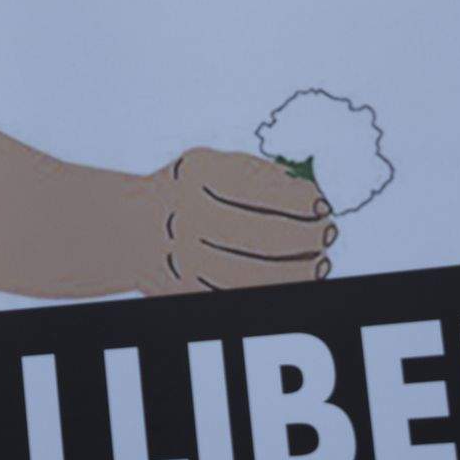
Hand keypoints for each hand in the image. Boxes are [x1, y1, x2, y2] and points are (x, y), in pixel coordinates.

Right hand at [147, 149, 335, 292]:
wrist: (130, 226)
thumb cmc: (189, 190)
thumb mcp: (212, 165)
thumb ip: (261, 172)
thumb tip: (314, 192)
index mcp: (195, 175)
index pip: (260, 189)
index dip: (299, 200)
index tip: (323, 204)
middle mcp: (186, 215)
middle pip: (262, 235)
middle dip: (306, 236)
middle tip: (328, 232)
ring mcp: (184, 258)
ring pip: (254, 274)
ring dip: (298, 271)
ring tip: (321, 262)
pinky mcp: (187, 290)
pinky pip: (238, 295)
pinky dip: (274, 290)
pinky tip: (297, 281)